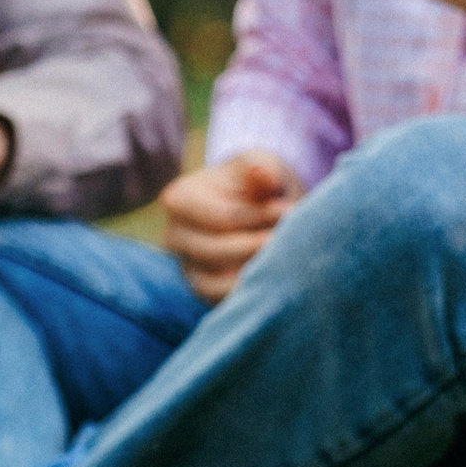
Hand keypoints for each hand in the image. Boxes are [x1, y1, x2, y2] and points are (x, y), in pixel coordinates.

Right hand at [160, 151, 299, 303]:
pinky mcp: (201, 288)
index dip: (262, 216)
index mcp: (178, 198)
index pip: (223, 217)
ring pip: (216, 281)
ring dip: (256, 270)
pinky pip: (219, 300)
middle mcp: (172, 235)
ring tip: (283, 255)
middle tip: (292, 238)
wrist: (261, 207)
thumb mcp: (263, 166)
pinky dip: (247, 290)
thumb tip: (259, 172)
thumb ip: (262, 170)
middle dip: (261, 245)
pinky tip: (272, 274)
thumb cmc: (260, 183)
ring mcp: (184, 265)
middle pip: (218, 251)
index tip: (292, 210)